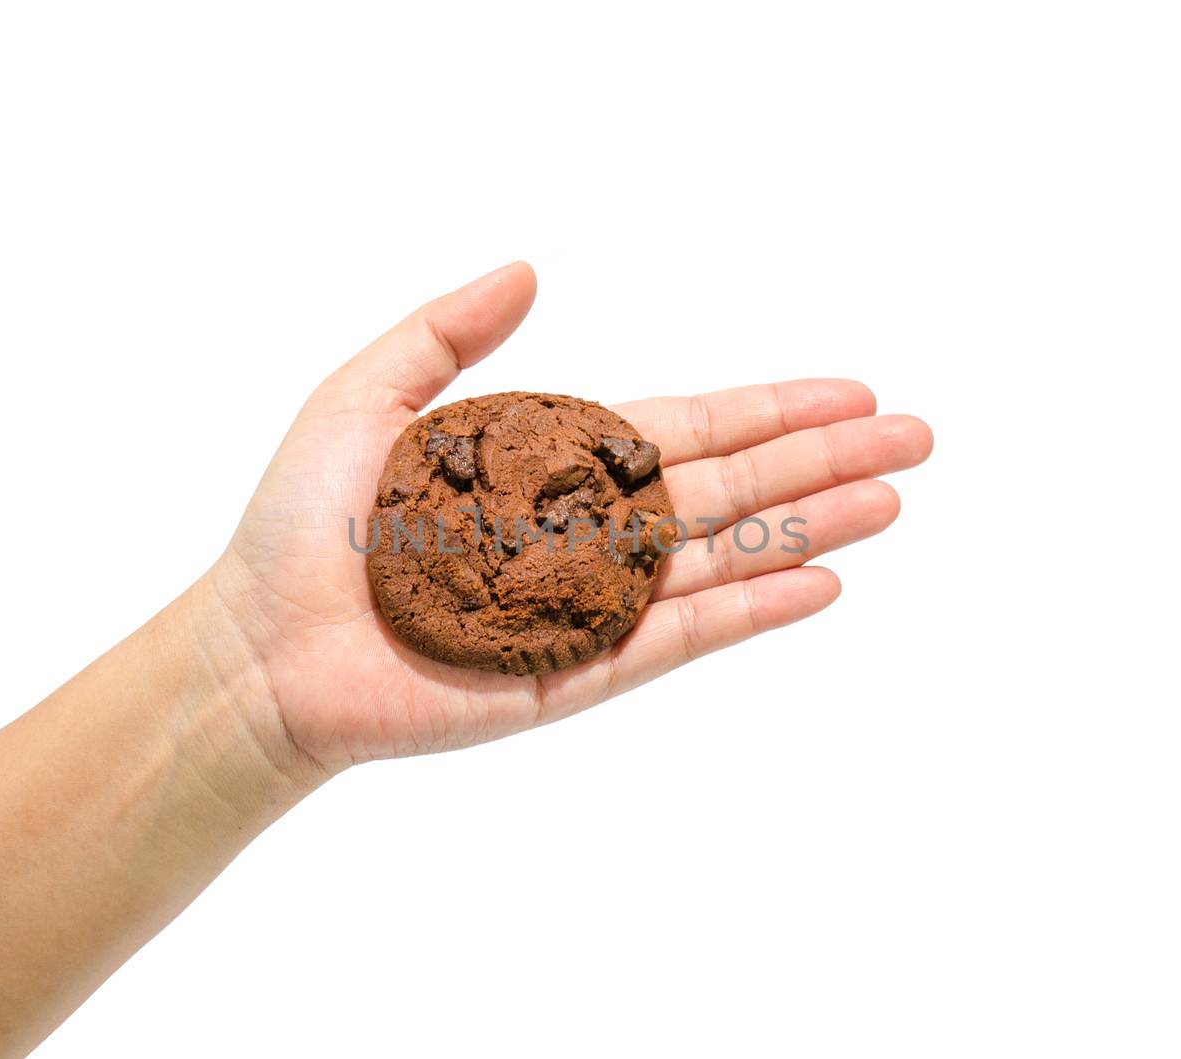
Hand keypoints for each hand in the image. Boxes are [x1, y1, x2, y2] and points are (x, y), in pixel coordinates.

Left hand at [207, 263, 931, 776]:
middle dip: (824, 459)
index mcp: (551, 465)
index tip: (850, 389)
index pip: (685, 429)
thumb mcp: (367, 395)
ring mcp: (592, 602)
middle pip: (730, 487)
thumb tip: (528, 267)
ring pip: (725, 554)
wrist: (262, 648)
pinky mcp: (579, 669)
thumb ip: (448, 333)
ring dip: (814, 525)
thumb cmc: (303, 525)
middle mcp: (587, 531)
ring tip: (895, 498)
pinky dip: (753, 606)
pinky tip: (821, 580)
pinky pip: (680, 632)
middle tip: (917, 436)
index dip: (768, 407)